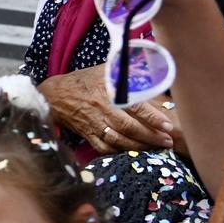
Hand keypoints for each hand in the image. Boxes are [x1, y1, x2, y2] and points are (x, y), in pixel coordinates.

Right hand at [39, 64, 177, 154]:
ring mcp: (94, 124)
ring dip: (139, 146)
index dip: (152, 117)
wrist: (55, 95)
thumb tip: (153, 71)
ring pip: (119, 140)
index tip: (168, 125)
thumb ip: (128, 71)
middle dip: (151, 136)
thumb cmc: (84, 80)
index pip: (134, 106)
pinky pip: (104, 148)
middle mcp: (101, 109)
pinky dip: (119, 152)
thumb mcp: (105, 69)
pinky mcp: (88, 134)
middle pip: (129, 127)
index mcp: (108, 91)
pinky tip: (132, 153)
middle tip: (168, 142)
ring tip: (156, 149)